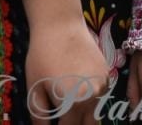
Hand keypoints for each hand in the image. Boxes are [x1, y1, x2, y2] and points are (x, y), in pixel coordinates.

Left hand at [19, 0, 107, 124]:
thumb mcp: (34, 90)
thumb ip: (40, 115)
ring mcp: (103, 85)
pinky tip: (77, 93)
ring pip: (96, 113)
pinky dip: (91, 102)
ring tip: (69, 110)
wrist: (61, 27)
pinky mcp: (107, 74)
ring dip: (85, 117)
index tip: (54, 124)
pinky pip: (100, 97)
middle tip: (64, 119)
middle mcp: (93, 98)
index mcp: (73, 104)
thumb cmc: (42, 57)